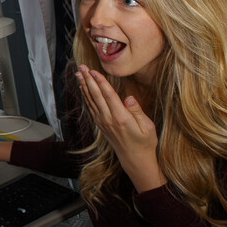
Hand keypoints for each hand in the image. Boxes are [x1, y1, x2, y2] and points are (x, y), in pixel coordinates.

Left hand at [76, 66, 165, 191]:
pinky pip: (91, 107)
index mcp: (121, 118)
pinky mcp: (101, 124)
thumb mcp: (147, 127)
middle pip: (96, 95)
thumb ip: (137, 111)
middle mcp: (109, 119)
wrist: (135, 159)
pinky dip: (86, 97)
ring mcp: (103, 122)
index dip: (100, 82)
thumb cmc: (145, 142)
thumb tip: (129, 97)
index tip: (94, 71)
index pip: (108, 95)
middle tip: (82, 67)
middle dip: (88, 80)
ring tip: (79, 74)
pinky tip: (83, 89)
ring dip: (84, 86)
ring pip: (91, 100)